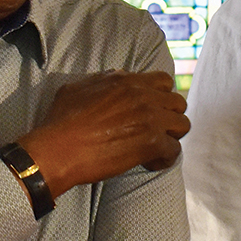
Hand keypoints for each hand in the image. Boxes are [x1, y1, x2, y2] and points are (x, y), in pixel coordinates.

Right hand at [19, 71, 188, 196]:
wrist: (58, 149)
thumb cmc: (61, 121)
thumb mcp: (77, 88)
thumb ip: (101, 80)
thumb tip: (115, 77)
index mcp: (126, 81)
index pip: (164, 81)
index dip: (161, 96)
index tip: (151, 109)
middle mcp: (142, 96)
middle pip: (178, 102)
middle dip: (170, 116)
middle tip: (155, 130)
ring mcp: (150, 119)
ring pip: (183, 125)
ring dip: (171, 136)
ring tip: (155, 146)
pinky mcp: (151, 143)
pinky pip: (174, 150)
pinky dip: (164, 158)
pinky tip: (149, 163)